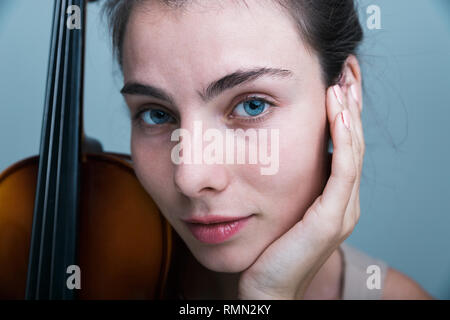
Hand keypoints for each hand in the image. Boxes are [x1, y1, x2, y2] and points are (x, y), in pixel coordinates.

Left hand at [238, 83, 364, 299]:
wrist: (265, 287)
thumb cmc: (266, 247)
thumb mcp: (274, 205)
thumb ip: (279, 180)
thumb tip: (263, 148)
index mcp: (331, 197)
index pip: (343, 146)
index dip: (342, 114)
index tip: (334, 83)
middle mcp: (343, 201)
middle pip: (353, 144)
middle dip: (350, 107)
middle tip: (346, 72)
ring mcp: (341, 211)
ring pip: (352, 152)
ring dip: (348, 115)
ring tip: (342, 83)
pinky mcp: (331, 220)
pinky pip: (343, 171)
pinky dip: (342, 139)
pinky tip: (336, 112)